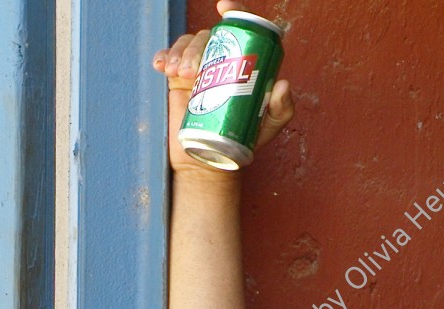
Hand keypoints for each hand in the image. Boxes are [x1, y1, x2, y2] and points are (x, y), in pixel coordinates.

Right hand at [152, 0, 295, 177]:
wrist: (212, 157)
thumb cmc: (243, 138)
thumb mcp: (269, 127)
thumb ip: (282, 110)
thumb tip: (282, 85)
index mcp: (243, 63)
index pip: (240, 28)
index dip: (235, 12)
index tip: (224, 7)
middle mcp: (221, 60)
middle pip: (208, 37)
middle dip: (197, 47)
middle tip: (192, 71)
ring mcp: (198, 68)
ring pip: (187, 45)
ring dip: (180, 52)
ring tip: (178, 74)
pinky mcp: (179, 78)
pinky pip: (169, 58)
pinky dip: (164, 57)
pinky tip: (161, 66)